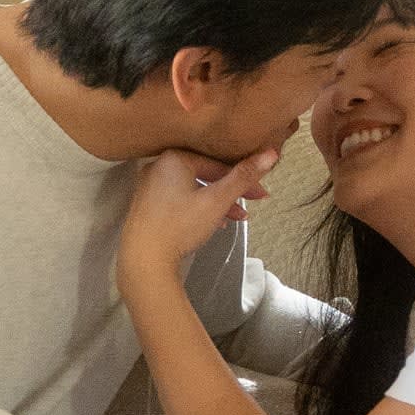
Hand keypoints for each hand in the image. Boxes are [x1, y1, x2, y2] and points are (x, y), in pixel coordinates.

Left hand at [117, 146, 276, 307]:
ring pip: (194, 188)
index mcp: (174, 158)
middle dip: (232, 191)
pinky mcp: (147, 205)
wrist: (144, 260)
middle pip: (205, 174)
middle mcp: (159, 167)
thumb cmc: (180, 225)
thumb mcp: (217, 200)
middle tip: (254, 202)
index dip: (243, 178)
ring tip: (238, 218)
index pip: (217, 164)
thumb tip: (271, 154)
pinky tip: (215, 223)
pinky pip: (180, 199)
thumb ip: (243, 177)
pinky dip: (200, 208)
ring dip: (218, 202)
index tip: (261, 193)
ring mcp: (150, 186)